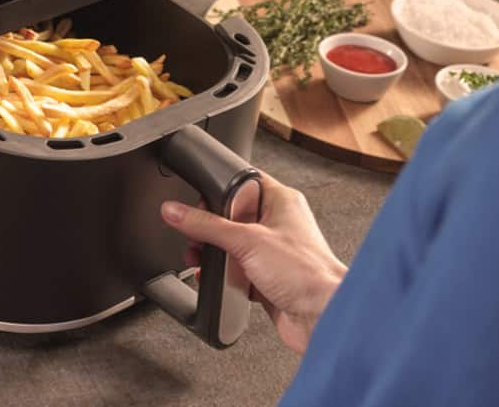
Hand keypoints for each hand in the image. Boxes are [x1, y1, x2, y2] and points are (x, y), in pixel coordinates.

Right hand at [161, 172, 346, 353]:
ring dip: (214, 254)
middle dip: (210, 227)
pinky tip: (214, 279)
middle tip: (193, 233)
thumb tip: (176, 212)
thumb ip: (206, 226)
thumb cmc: (305, 272)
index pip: (244, 182)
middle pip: (233, 216)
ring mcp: (272, 253)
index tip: (198, 197)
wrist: (322, 316)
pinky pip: (237, 272)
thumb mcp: (246, 240)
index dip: (219, 187)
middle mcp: (278, 224)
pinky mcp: (267, 279)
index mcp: (281, 201)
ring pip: (233, 246)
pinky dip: (223, 276)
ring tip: (197, 257)